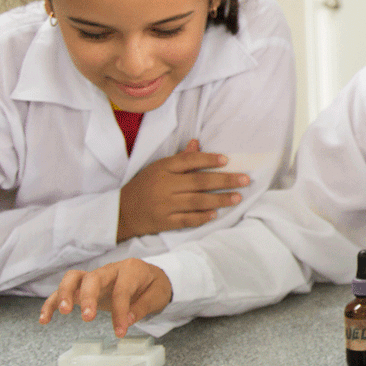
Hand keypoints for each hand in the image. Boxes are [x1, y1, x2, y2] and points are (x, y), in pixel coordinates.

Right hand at [38, 259, 171, 336]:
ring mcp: (94, 278)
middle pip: (92, 278)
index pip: (121, 290)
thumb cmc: (153, 285)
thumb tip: (127, 320)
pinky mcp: (84, 288)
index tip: (121, 332)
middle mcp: (109, 271)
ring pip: (73, 278)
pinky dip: (52, 303)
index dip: (120, 312)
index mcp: (130, 270)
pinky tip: (44, 319)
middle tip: (88, 318)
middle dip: (88, 297)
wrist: (150, 276)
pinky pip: (64, 291)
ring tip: (61, 312)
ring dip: (64, 294)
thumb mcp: (157, 295)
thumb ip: (142, 307)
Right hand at [118, 139, 249, 241]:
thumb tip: (197, 143)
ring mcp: (164, 205)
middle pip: (199, 182)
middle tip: (245, 179)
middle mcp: (164, 186)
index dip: (208, 159)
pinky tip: (216, 214)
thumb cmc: (144, 186)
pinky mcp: (163, 222)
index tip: (227, 160)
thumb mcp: (157, 168)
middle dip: (224, 180)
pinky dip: (202, 217)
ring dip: (219, 199)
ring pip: (196, 201)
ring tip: (237, 197)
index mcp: (162, 168)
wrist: (120, 211)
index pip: (189, 161)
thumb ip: (180, 158)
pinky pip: (187, 220)